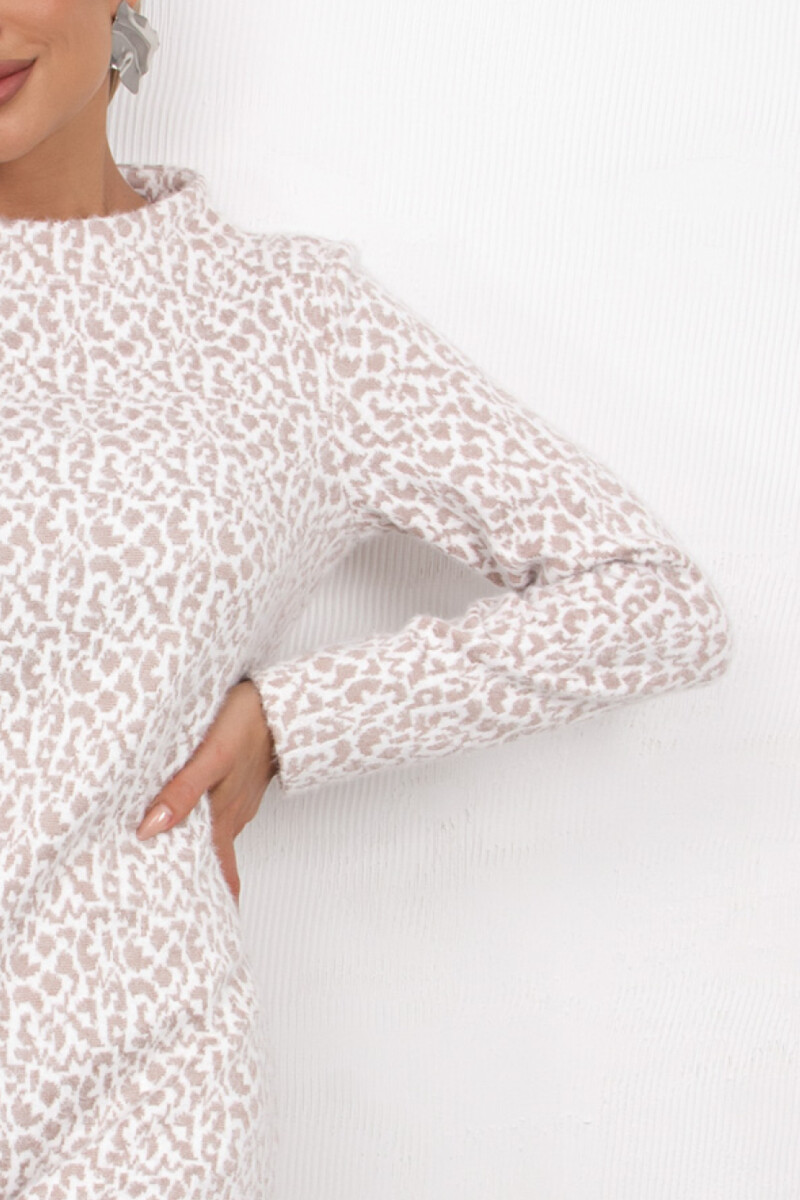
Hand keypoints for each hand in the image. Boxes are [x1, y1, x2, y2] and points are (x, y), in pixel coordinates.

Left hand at [136, 679, 276, 906]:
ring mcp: (241, 799)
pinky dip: (207, 824)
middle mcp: (235, 814)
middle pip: (215, 857)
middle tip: (177, 904)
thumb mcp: (211, 757)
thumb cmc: (248, 722)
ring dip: (201, 850)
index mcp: (226, 816)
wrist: (283, 700)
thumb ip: (182, 793)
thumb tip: (149, 830)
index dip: (212, 898)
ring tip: (175, 865)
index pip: (220, 870)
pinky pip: (223, 813)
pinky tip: (193, 818)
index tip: (201, 926)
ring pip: (218, 834)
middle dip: (199, 880)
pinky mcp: (241, 782)